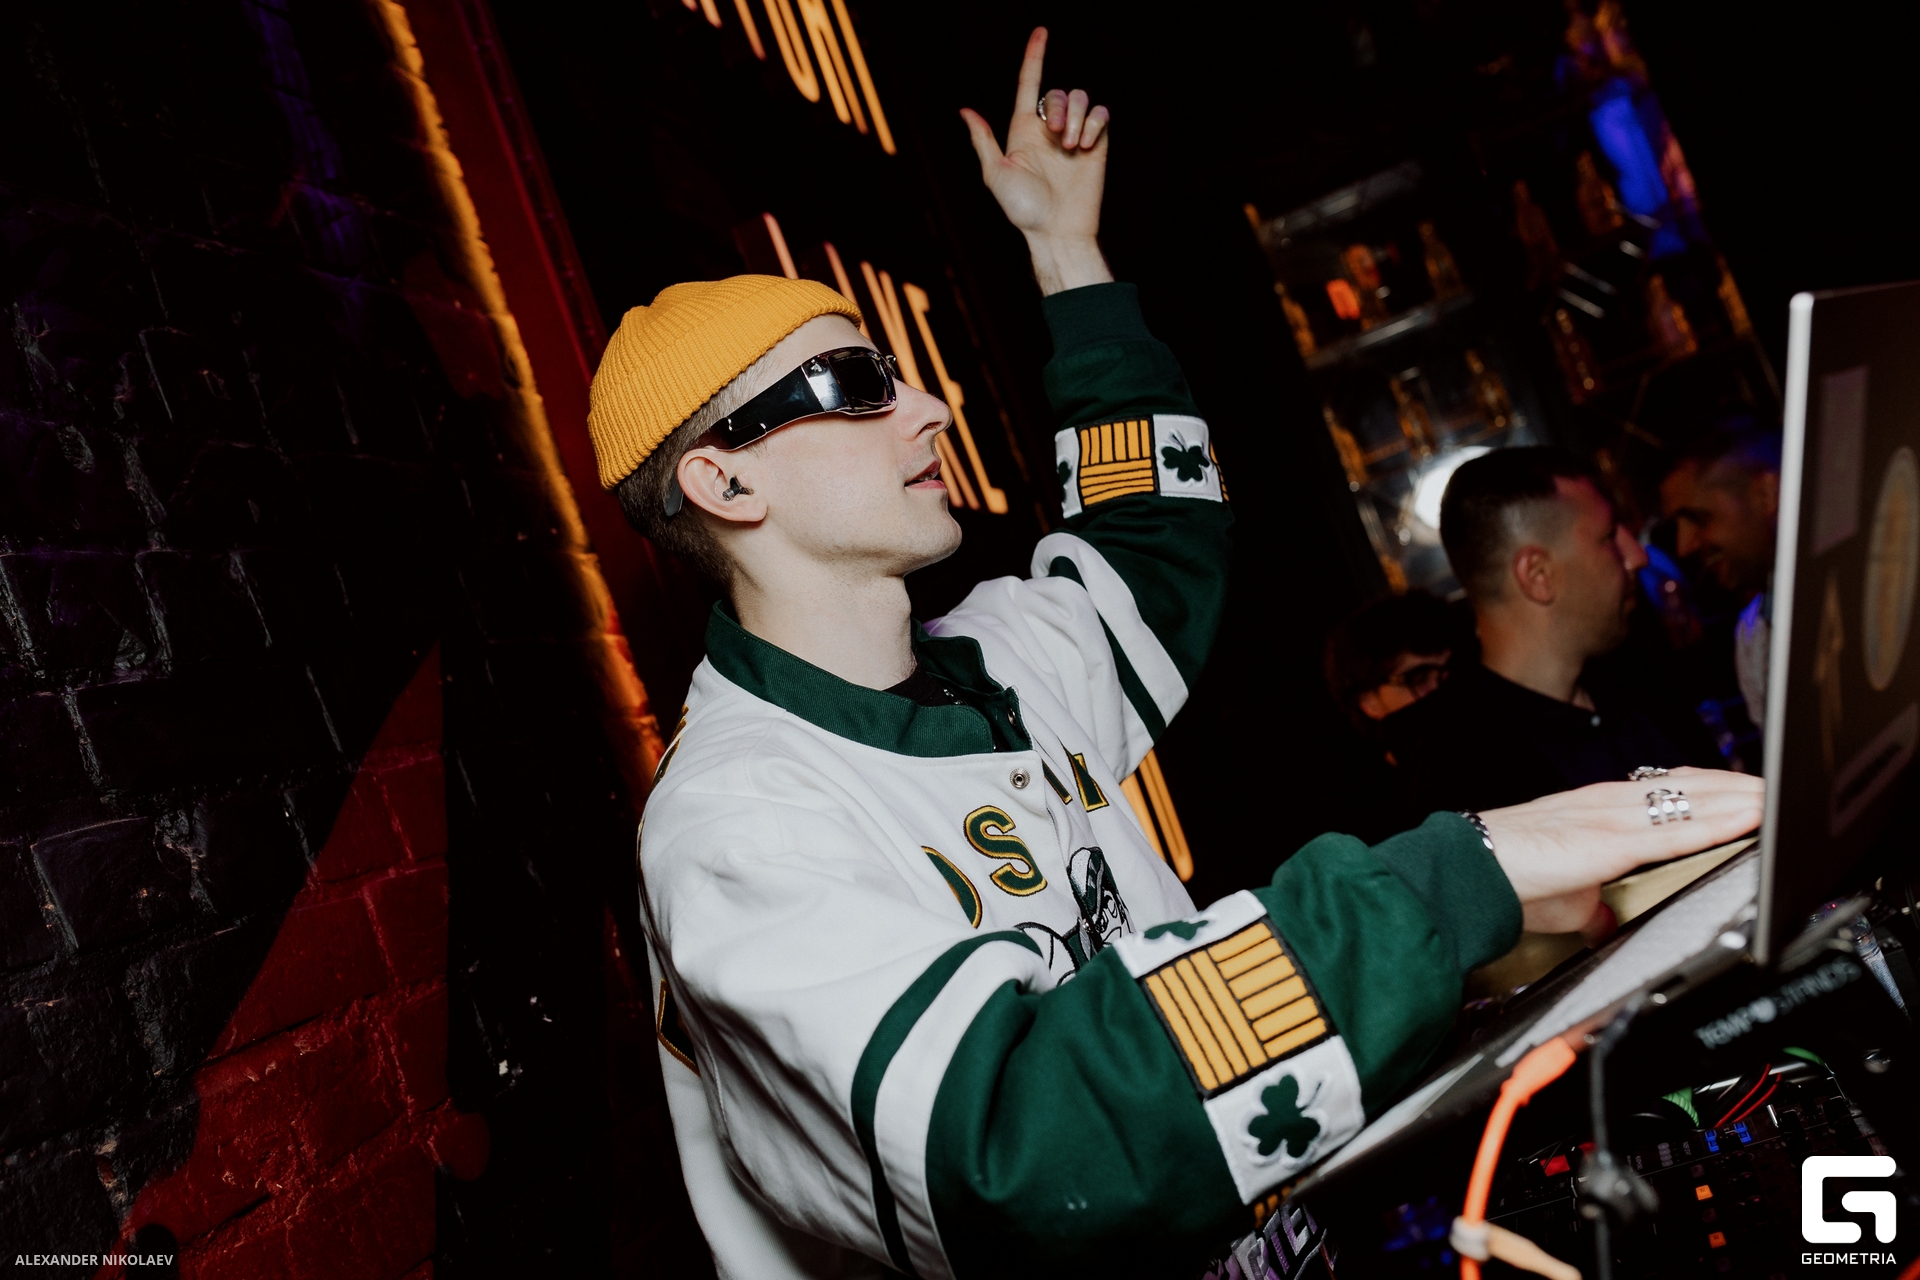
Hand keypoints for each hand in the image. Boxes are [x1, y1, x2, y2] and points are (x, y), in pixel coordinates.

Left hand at [960, 27, 1114, 294]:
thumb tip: (965, 111)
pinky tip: (1086, 147)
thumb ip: (983, 140)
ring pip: (1082, 98)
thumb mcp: (995, 174)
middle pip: (1059, 92)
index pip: (1029, 84)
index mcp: (1023, 130)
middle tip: (1057, 138)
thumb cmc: (1023, 209)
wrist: (1057, 231)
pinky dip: (1096, 124)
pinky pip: (1102, 113)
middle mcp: (1050, 129)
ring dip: (1077, 119)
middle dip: (1060, 108)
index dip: (1034, 57)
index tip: (1040, 32)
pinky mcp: (1097, 145)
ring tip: (1072, 148)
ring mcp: (1075, 136)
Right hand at [1478, 767, 1765, 935]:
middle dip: (1733, 786)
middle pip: (1686, 786)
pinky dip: (1720, 823)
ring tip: (1774, 797)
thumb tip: (1607, 921)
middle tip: (1774, 785)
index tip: (1738, 789)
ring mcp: (1614, 817)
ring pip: (1690, 799)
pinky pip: (1679, 828)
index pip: (1662, 790)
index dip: (1706, 788)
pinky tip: (1748, 820)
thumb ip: (1592, 906)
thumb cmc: (1508, 879)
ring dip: (1737, 798)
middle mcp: (1609, 804)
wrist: (1471, 872)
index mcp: (1597, 811)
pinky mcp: (1615, 840)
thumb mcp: (1564, 898)